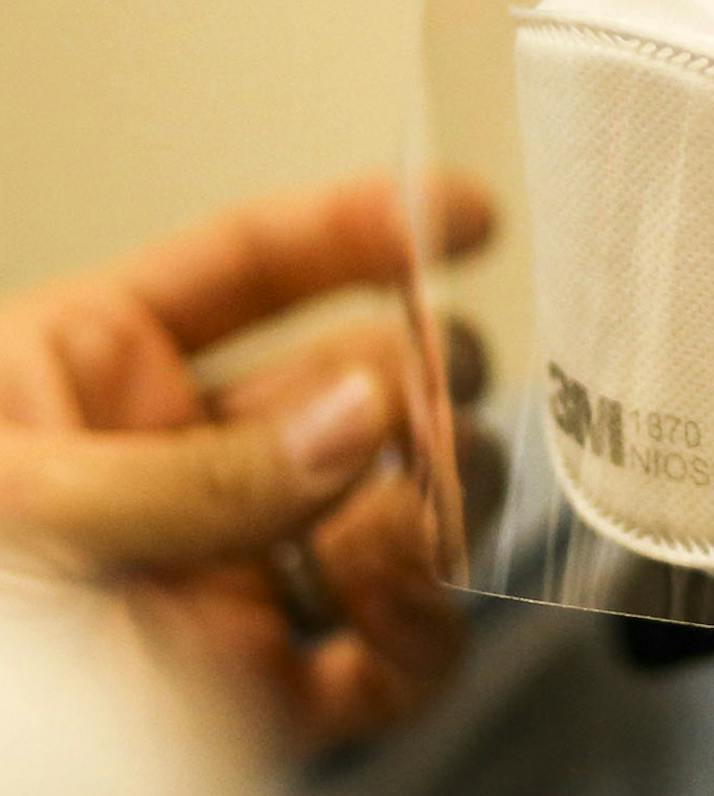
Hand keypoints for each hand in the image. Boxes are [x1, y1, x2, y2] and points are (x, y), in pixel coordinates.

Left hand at [0, 174, 495, 749]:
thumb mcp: (21, 505)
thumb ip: (192, 470)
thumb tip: (364, 420)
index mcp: (96, 375)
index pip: (257, 265)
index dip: (368, 226)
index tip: (468, 217)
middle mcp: (183, 467)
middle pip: (363, 382)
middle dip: (419, 386)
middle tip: (420, 411)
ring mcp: (233, 578)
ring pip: (403, 506)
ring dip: (432, 501)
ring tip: (403, 521)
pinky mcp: (262, 696)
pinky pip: (394, 659)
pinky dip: (425, 629)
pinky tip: (396, 603)